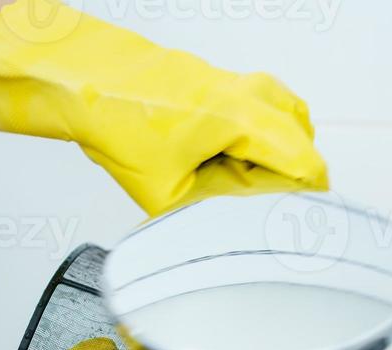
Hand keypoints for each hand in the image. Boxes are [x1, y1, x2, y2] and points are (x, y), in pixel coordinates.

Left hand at [0, 0, 327, 216]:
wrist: (81, 79)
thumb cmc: (114, 119)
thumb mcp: (166, 193)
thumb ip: (212, 212)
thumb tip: (235, 227)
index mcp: (240, 119)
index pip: (305, 160)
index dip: (310, 198)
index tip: (305, 222)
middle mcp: (245, 93)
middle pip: (302, 136)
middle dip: (295, 174)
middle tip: (274, 207)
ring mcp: (234, 80)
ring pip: (286, 115)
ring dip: (279, 150)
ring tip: (252, 181)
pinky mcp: (218, 79)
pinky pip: (261, 105)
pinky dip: (259, 132)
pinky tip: (230, 157)